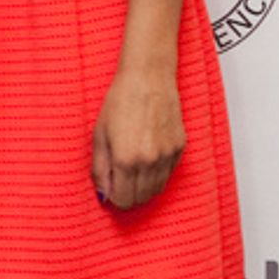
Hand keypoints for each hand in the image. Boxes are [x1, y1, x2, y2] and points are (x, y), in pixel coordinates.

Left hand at [91, 69, 185, 209]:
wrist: (148, 77)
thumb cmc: (121, 100)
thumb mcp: (99, 135)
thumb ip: (99, 169)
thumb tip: (103, 195)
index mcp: (126, 159)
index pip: (123, 200)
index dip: (114, 197)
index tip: (111, 187)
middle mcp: (149, 161)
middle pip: (141, 199)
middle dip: (128, 194)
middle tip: (120, 178)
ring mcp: (167, 155)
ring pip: (157, 190)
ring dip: (143, 186)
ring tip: (132, 166)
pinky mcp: (180, 148)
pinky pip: (168, 174)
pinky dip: (157, 173)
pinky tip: (147, 155)